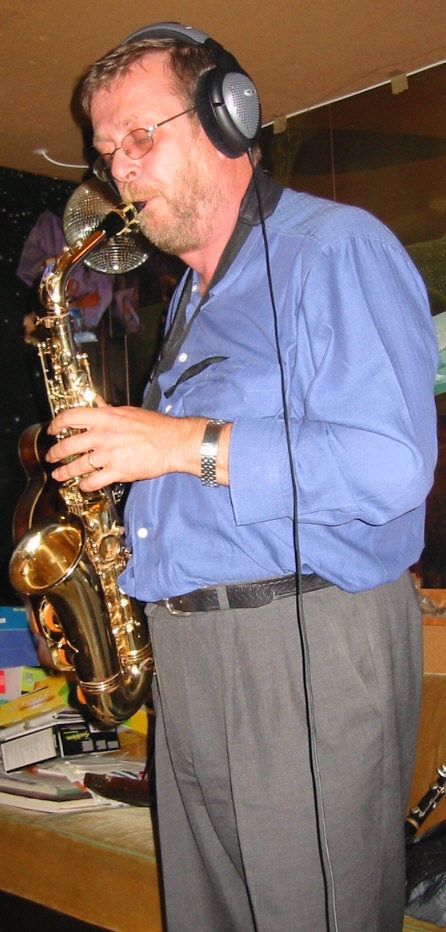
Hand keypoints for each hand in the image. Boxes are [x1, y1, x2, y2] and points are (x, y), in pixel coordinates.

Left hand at [45, 402, 209, 490]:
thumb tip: (96, 403)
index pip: (70, 417)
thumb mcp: (129, 411)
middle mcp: (103, 435)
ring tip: (59, 475)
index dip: (56, 424)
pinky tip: (83, 486)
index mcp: (105, 417)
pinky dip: (85, 485)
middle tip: (51, 457)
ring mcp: (109, 455)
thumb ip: (109, 410)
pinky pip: (93, 481)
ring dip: (64, 472)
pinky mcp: (118, 471)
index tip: (52, 430)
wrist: (174, 442)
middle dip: (55, 453)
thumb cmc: (155, 426)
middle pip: (68, 445)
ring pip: (77, 466)